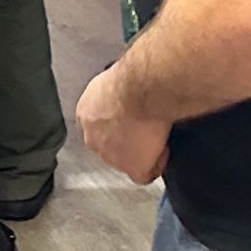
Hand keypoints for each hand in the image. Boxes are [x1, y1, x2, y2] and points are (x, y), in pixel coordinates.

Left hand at [77, 66, 167, 184]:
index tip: (132, 119)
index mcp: (86, 112)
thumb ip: (116, 91)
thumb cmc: (133, 76)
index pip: (100, 125)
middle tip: (146, 129)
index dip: (119, 124)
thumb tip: (127, 87)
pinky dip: (155, 165)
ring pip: (126, 161)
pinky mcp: (132, 167)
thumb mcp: (116, 78)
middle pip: (111, 146)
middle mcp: (93, 136)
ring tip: (157, 138)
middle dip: (127, 140)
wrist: (142, 89)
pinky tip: (164, 152)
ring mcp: (111, 155)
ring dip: (141, 152)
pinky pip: (144, 174)